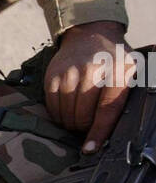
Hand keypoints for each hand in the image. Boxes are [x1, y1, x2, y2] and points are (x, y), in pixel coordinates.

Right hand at [44, 21, 131, 151]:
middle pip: (83, 116)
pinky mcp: (53, 75)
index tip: (90, 148)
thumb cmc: (114, 60)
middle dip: (84, 128)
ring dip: (70, 123)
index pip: (106, 110)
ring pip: (66, 114)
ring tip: (78, 117)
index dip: (97, 132)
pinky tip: (66, 110)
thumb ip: (125, 99)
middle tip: (89, 125)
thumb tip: (114, 133)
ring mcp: (69, 72)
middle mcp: (91, 70)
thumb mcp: (130, 73)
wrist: (91, 34)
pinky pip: (52, 107)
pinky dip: (58, 114)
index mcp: (117, 71)